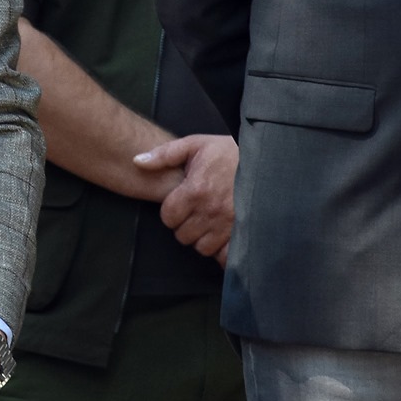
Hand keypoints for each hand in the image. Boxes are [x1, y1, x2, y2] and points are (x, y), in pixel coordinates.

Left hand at [134, 133, 237, 263]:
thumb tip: (136, 161)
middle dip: (184, 226)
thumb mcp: (194, 145)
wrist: (264, 160)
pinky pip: (225, 256)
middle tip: (194, 213)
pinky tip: (221, 236)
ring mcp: (229, 225)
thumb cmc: (226, 151)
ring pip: (202, 248)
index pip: (168, 218)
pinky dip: (221, 251)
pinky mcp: (244, 233)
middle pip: (183, 236)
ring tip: (207, 223)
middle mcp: (211, 211)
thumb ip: (164, 155)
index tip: (179, 204)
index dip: (170, 212)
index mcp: (195, 190)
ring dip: (201, 238)